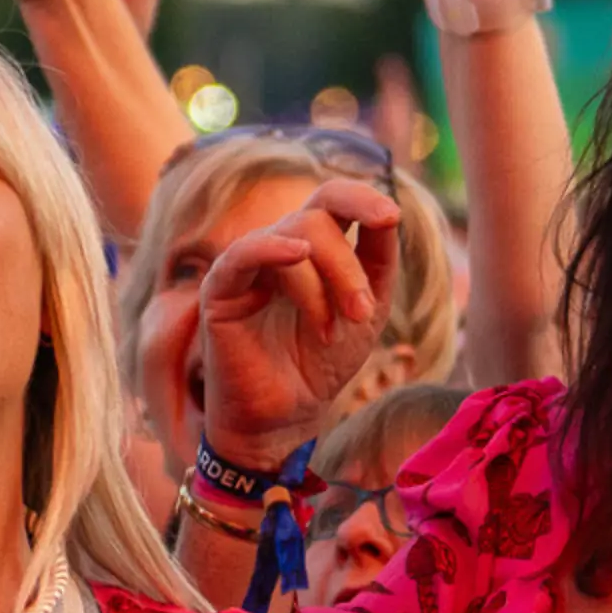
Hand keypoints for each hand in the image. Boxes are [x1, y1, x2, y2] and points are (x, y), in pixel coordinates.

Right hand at [195, 179, 404, 467]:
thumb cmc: (323, 361)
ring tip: (333, 331)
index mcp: (314, 245)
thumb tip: (388, 211)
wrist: (288, 415)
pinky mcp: (221, 290)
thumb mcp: (368, 308)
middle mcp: (279, 246)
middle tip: (360, 313)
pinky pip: (243, 253)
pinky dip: (271, 248)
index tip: (390, 216)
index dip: (362, 197)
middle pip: (319, 219)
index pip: (333, 197)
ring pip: (293, 238)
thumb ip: (378, 259)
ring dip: (324, 285)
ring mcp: (249, 264)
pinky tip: (296, 255)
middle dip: (348, 266)